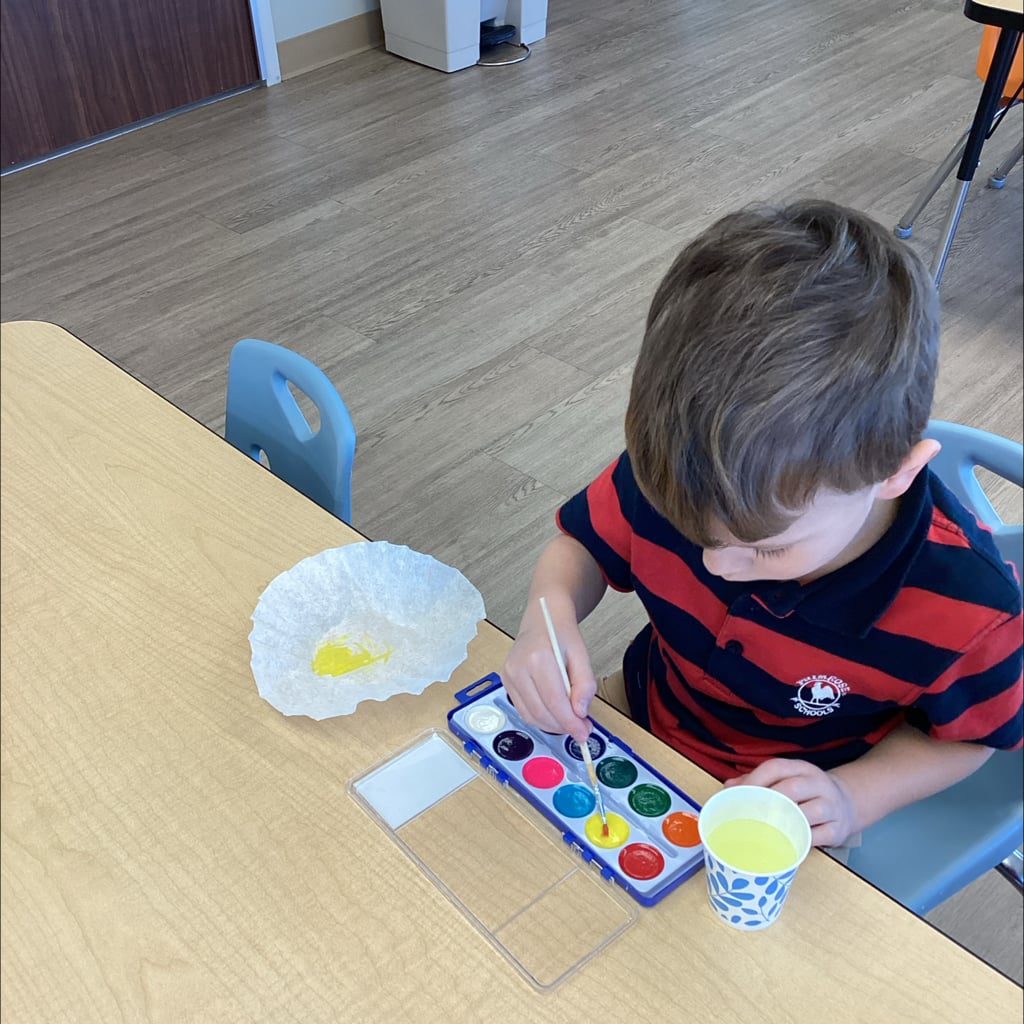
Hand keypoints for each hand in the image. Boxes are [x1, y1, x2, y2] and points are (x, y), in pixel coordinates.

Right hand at [501, 609, 595, 744]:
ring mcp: (509, 675)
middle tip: (581, 729)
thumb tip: (580, 712)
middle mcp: (519, 667)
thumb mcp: (582, 655)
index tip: (584, 732)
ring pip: (531, 716)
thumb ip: (585, 684)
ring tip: (569, 721)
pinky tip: (554, 714)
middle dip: (563, 726)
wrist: (543, 618)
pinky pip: (523, 711)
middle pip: (541, 712)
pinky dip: (541, 719)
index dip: (571, 723)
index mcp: (538, 658)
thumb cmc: (561, 634)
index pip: (555, 702)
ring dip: (552, 726)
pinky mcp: (506, 681)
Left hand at [726, 758, 857, 847]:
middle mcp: (818, 783)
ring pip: (808, 813)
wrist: (847, 802)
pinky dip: (803, 841)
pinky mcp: (838, 829)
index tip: (737, 795)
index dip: (755, 780)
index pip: (776, 768)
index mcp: (801, 768)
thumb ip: (756, 782)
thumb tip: (728, 789)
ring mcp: (831, 806)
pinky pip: (820, 836)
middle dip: (768, 802)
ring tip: (764, 831)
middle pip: (792, 789)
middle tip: (748, 815)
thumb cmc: (806, 792)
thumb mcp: (786, 779)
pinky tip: (787, 844)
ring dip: (785, 822)